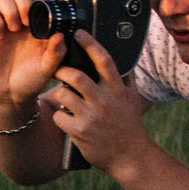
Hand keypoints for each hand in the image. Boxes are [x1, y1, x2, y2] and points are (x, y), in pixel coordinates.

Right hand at [0, 0, 67, 119]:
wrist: (10, 95)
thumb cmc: (32, 80)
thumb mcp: (48, 69)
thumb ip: (56, 53)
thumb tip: (60, 35)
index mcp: (41, 24)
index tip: (44, 7)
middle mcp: (23, 20)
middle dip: (24, 0)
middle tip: (27, 20)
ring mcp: (5, 25)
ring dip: (9, 8)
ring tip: (14, 28)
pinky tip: (0, 37)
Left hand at [44, 33, 155, 170]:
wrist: (130, 157)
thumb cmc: (129, 125)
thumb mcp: (133, 99)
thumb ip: (126, 78)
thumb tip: (122, 57)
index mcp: (117, 89)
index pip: (104, 60)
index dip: (90, 44)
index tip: (78, 33)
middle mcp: (105, 100)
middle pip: (76, 76)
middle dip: (62, 70)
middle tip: (56, 69)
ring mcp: (91, 116)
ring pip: (63, 94)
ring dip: (59, 93)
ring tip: (63, 95)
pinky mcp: (79, 131)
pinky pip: (59, 116)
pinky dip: (58, 115)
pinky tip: (64, 118)